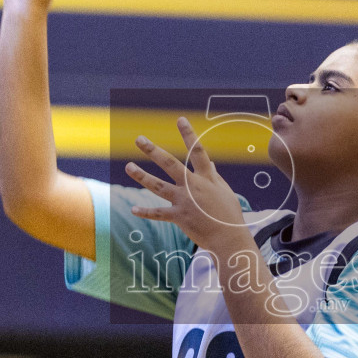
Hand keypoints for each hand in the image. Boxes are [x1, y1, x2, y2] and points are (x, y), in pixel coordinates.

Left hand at [125, 117, 250, 252]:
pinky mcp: (179, 217)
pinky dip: (146, 212)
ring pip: (158, 186)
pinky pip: (159, 214)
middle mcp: (193, 186)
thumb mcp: (225, 191)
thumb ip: (214, 176)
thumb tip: (210, 162)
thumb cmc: (229, 215)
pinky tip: (133, 209)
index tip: (180, 119)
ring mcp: (184, 201)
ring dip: (142, 176)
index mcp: (207, 177)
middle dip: (153, 150)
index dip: (189, 134)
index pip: (197, 151)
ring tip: (128, 166)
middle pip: (170, 164)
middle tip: (139, 139)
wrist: (229, 238)